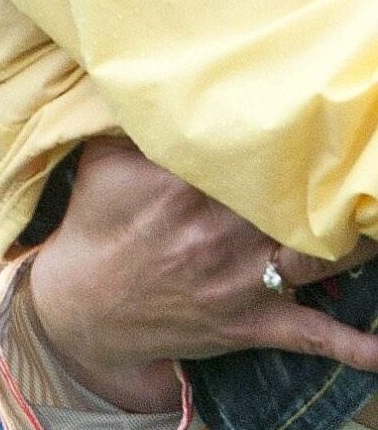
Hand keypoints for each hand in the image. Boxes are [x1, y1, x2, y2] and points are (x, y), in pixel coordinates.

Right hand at [28, 137, 377, 413]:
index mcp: (184, 187)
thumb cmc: (96, 225)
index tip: (309, 118)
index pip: (249, 154)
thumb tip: (167, 82)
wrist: (82, 306)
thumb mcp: (103, 161)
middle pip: (296, 203)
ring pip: (322, 259)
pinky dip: (355, 347)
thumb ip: (140, 124)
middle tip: (365, 167)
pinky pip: (313, 336)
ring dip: (361, 246)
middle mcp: (222, 233)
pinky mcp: (252, 324)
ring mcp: (242, 282)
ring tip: (375, 219)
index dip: (283, 136)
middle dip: (332, 187)